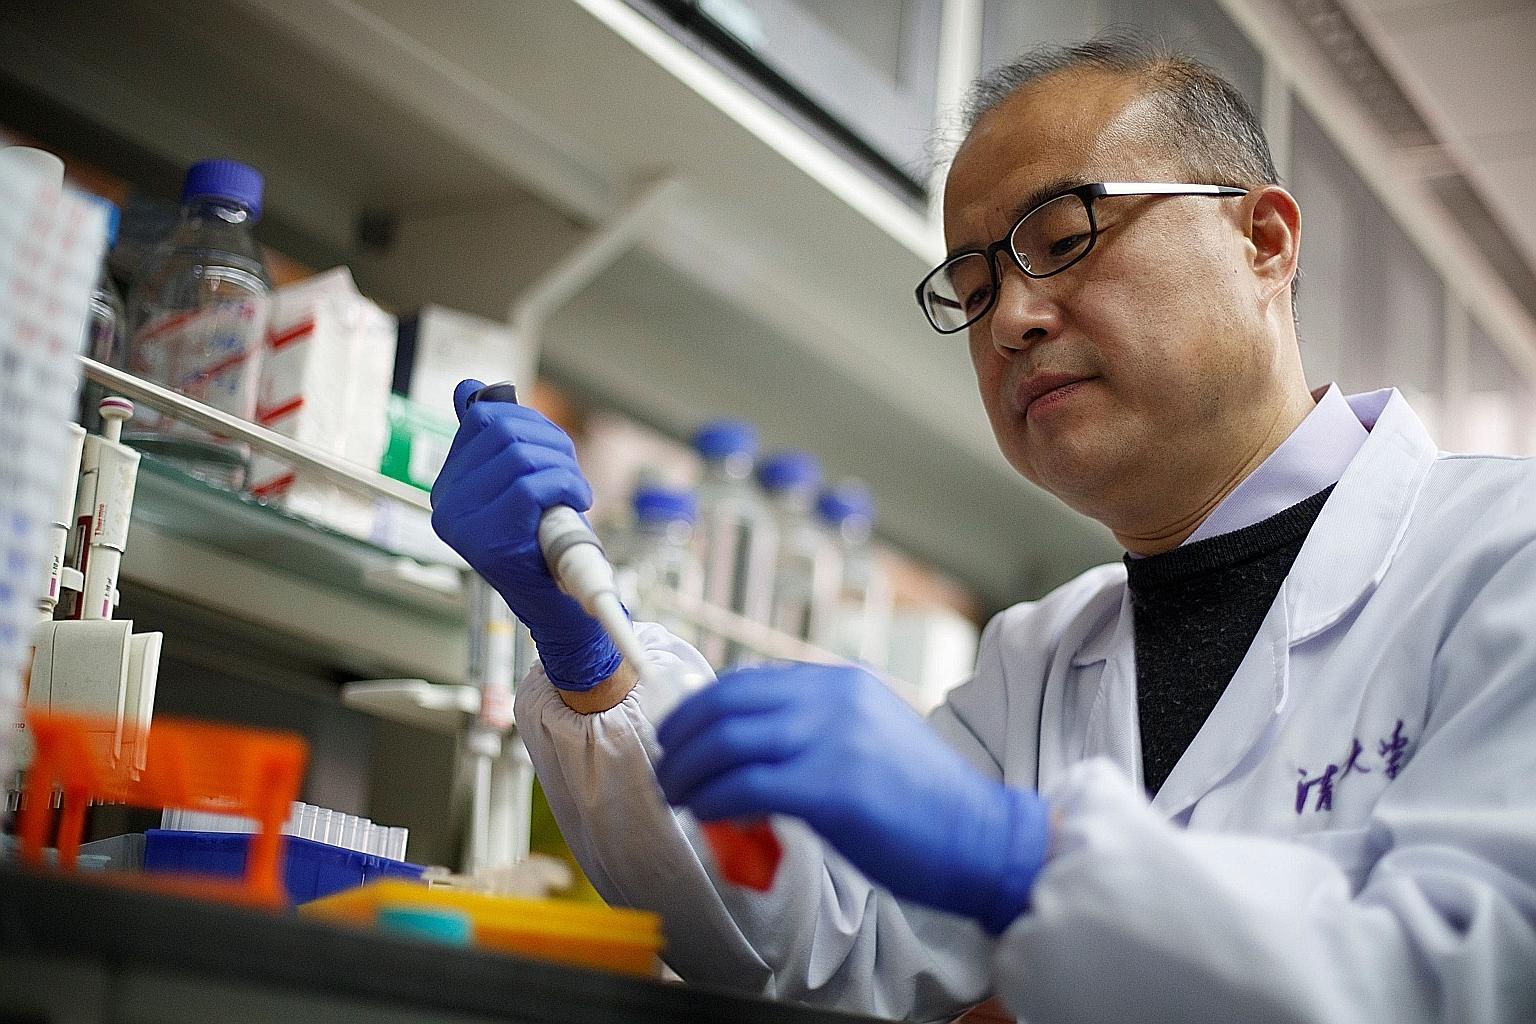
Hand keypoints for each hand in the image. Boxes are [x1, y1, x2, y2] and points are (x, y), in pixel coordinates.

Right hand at [430, 379, 620, 689]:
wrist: (557, 603)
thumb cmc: (542, 540)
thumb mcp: (518, 482)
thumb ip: (494, 441)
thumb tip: (467, 388)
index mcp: (448, 484)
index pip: (483, 418)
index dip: (530, 420)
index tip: (553, 448)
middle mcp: (445, 502)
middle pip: (503, 431)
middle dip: (552, 442)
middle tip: (571, 470)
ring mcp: (461, 524)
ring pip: (521, 456)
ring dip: (564, 467)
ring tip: (575, 491)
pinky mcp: (487, 542)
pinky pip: (531, 487)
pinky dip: (565, 487)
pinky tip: (576, 503)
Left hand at [655, 663, 1049, 933]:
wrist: (982, 839)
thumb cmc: (925, 803)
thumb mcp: (868, 738)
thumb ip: (813, 733)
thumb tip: (748, 755)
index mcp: (840, 684)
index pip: (746, 683)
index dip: (699, 711)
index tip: (678, 740)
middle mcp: (832, 700)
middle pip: (724, 706)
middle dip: (680, 739)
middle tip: (666, 771)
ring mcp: (832, 741)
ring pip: (725, 742)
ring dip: (686, 772)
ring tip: (677, 796)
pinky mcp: (831, 789)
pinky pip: (743, 786)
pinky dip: (712, 800)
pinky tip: (706, 815)